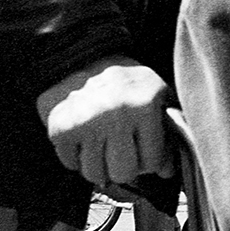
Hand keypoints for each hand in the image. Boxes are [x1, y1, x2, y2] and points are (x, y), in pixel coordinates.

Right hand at [35, 55, 174, 187]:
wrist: (82, 56)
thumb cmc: (127, 81)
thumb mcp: (160, 95)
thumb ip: (170, 130)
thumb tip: (168, 173)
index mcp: (145, 106)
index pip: (152, 162)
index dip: (150, 161)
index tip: (144, 151)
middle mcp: (115, 114)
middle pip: (123, 173)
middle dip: (124, 167)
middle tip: (122, 153)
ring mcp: (84, 121)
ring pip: (94, 174)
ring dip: (99, 166)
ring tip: (102, 146)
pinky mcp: (59, 127)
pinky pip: (70, 164)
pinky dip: (76, 157)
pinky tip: (84, 139)